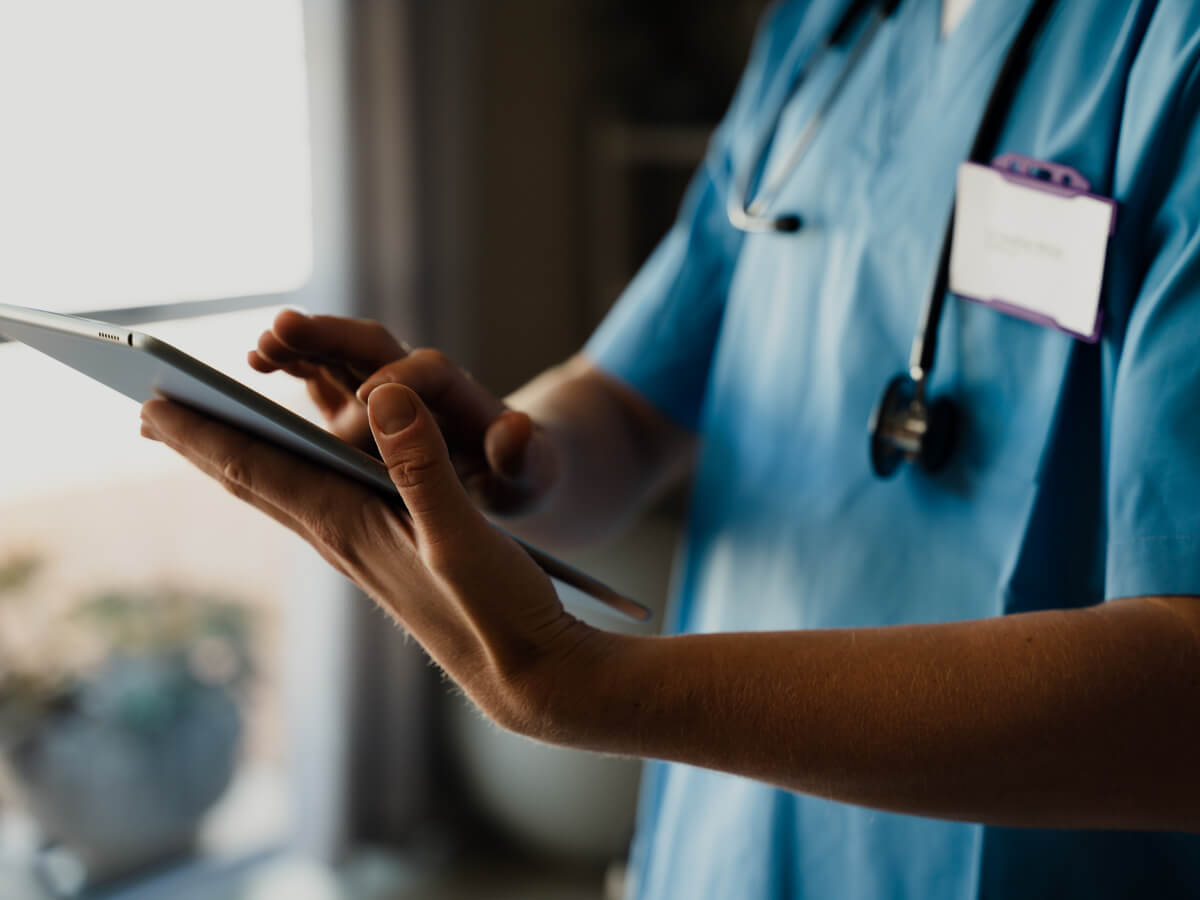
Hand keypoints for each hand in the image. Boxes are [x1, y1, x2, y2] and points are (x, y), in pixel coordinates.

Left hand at [139, 384, 603, 732]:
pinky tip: (299, 471)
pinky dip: (292, 473)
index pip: (259, 471)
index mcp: (349, 527)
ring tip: (209, 434)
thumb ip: (424, 467)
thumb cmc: (499, 613)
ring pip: (284, 492)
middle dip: (203, 443)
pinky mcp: (388, 555)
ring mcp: (363, 549)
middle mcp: (343, 538)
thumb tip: (386, 396)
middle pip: (256, 481)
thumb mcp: (464, 535)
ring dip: (241, 458)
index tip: (148, 402)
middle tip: (151, 410)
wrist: (526, 677)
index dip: (204, 434)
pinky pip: (319, 501)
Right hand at [249, 310, 559, 516]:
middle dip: (331, 337)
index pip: (430, 375)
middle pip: (374, 347)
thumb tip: (516, 428)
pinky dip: (294, 368)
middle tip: (284, 327)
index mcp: (461, 399)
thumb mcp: (532, 473)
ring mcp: (388, 391)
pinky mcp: (364, 408)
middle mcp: (419, 384)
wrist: (512, 466)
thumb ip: (522, 455)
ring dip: (303, 345)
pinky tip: (256, 363)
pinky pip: (325, 380)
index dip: (401, 380)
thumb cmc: (523, 474)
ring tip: (261, 345)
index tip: (371, 394)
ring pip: (340, 357)